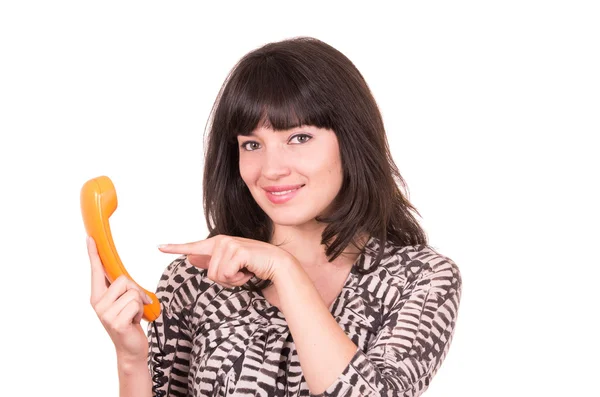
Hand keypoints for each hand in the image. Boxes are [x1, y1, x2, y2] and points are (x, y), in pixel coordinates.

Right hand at [87, 236, 150, 362]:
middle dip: (136, 291)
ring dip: (140, 303)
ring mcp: (105, 314)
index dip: (94, 254)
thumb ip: (121, 288)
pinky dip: (142, 311)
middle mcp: (97, 303)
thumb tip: (123, 276)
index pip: (96, 271)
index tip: (90, 238)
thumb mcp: (124, 302)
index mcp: (98, 296)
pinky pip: (136, 303)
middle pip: (123, 279)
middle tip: (135, 305)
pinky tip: (135, 321)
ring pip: (132, 292)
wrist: (131, 348)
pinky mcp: (116, 322)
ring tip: (134, 315)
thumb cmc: (129, 322)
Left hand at [157, 235, 295, 287]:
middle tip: (240, 272)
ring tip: (245, 270)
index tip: (159, 247)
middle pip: (209, 274)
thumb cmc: (254, 266)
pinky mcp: (237, 251)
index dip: (175, 248)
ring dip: (233, 280)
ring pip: (217, 276)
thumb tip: (191, 257)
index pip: (193, 246)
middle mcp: (221, 241)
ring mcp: (229, 245)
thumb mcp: (230, 266)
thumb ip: (211, 261)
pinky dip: (238, 279)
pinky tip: (249, 270)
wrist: (277, 265)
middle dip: (226, 280)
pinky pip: (227, 275)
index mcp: (217, 243)